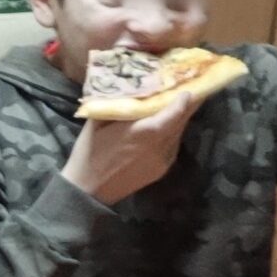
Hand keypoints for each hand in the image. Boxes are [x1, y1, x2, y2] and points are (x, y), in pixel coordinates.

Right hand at [61, 90, 194, 204]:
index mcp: (146, 130)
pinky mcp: (162, 169)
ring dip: (179, 119)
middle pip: (183, 120)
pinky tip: (163, 129)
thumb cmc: (89, 153)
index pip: (177, 110)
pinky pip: (172, 146)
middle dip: (187, 105)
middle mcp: (161, 144)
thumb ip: (118, 105)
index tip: (188, 85)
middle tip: (188, 89)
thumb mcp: (98, 123)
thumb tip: (129, 88)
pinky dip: (171, 134)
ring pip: (179, 133)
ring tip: (176, 106)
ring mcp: (164, 159)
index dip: (186, 97)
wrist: (88, 190)